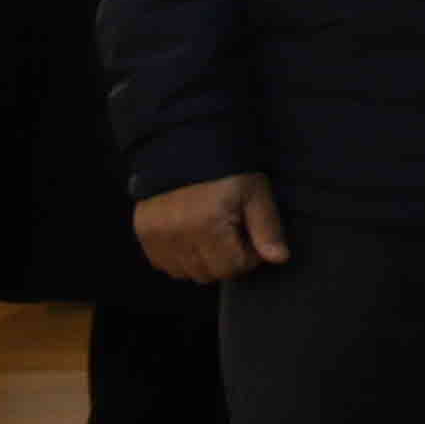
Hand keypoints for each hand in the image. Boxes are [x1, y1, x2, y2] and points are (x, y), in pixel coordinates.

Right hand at [129, 173, 288, 287]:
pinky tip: (191, 237)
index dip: (249, 256)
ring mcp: (158, 239)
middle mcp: (179, 237)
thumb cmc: (227, 171)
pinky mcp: (144, 236)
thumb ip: (267, 228)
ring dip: (203, 261)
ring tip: (212, 234)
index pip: (233, 267)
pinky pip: (165, 265)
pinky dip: (180, 258)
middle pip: (210, 274)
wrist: (185, 149)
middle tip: (232, 235)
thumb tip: (279, 259)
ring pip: (187, 273)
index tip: (251, 237)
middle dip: (227, 260)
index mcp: (209, 226)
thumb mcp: (255, 194)